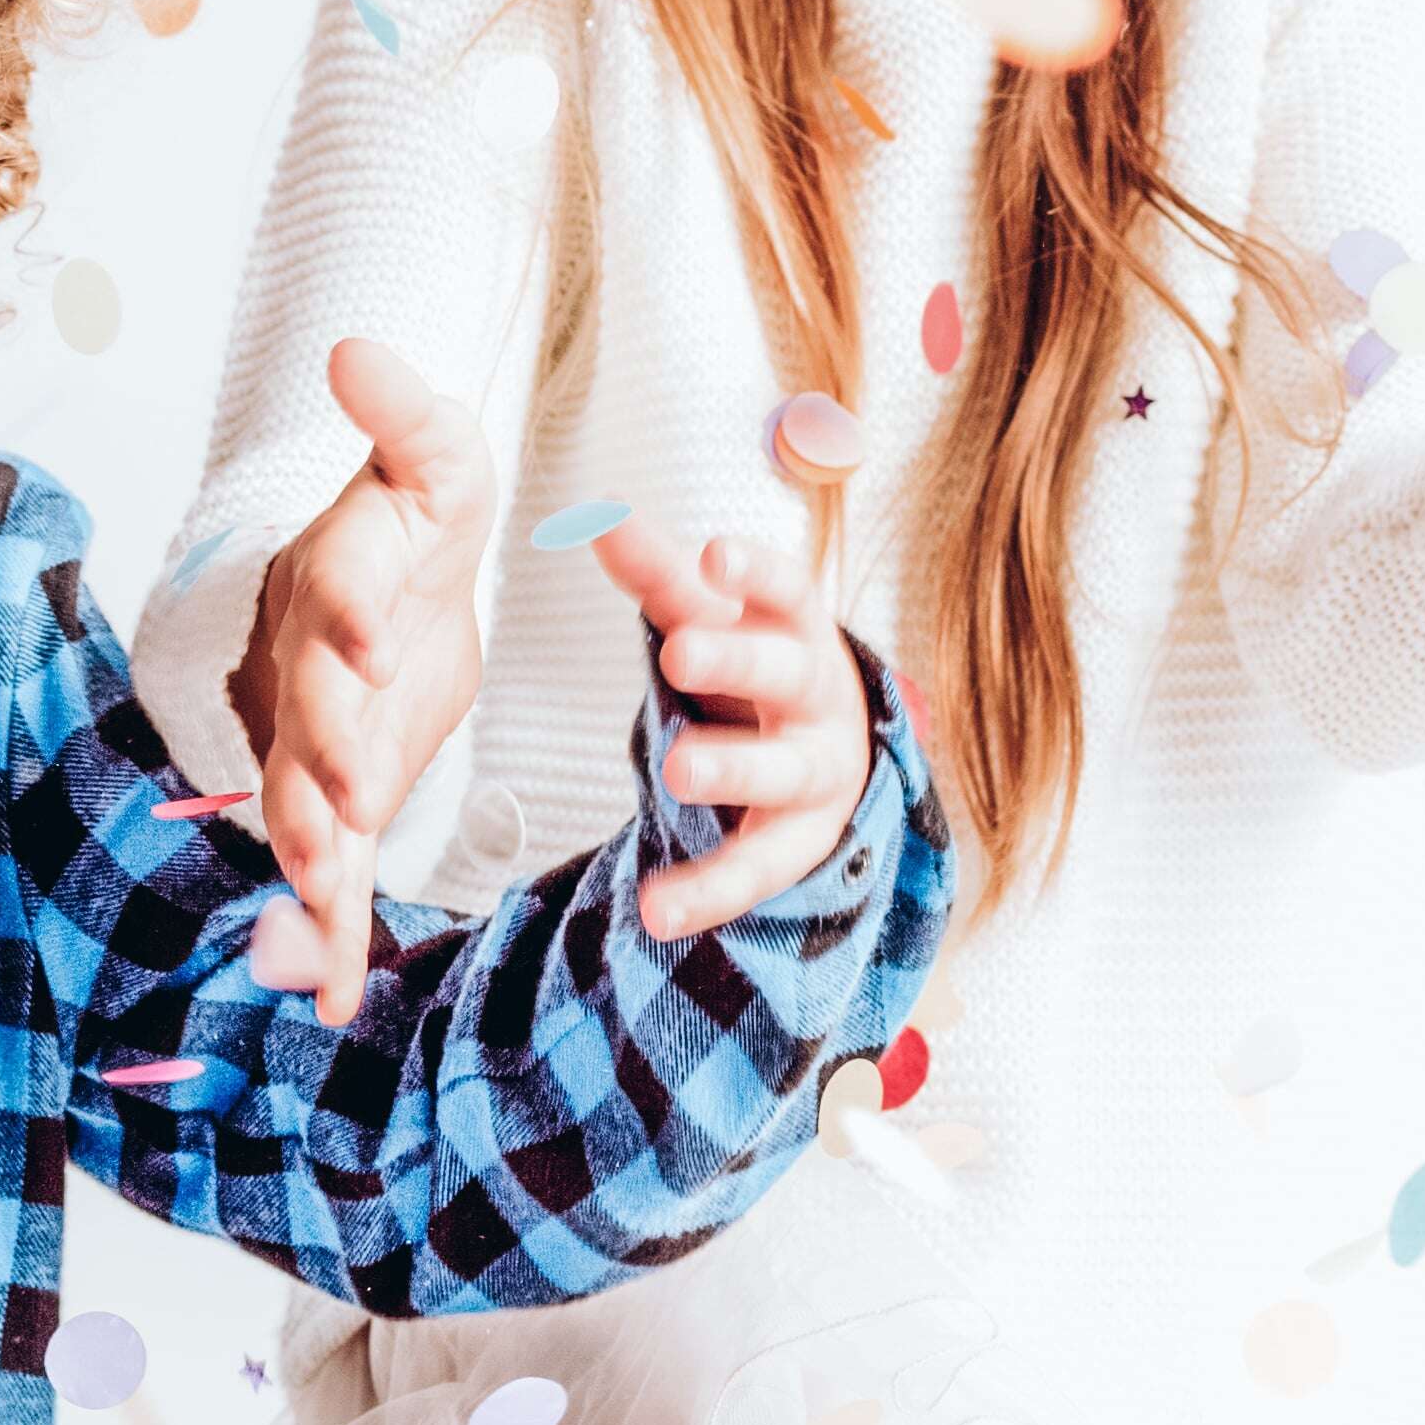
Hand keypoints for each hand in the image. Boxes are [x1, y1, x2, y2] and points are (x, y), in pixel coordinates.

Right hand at [226, 340, 497, 1019]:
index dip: (351, 619)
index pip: (342, 599)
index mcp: (345, 587)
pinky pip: (327, 875)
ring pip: (297, 812)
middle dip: (320, 765)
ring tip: (317, 922)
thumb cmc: (414, 516)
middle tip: (340, 808)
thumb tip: (354, 347)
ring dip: (308, 866)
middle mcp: (313, 674)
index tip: (373, 645)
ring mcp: (316, 746)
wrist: (385, 587)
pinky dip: (325, 938)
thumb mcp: (435, 458)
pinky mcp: (342, 800)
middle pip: (307, 721)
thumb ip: (405, 416)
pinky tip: (328, 1000)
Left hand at [618, 529, 878, 940]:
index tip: (713, 554)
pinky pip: (755, 868)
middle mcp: (817, 699)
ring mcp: (814, 774)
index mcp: (799, 629)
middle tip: (677, 649)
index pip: (789, 590)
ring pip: (781, 773)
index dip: (755, 571)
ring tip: (675, 770)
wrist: (829, 755)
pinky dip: (708, 892)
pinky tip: (658, 910)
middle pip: (785, 674)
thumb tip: (595, 513)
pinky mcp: (795, 843)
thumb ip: (658, 574)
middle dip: (736, 661)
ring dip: (732, 769)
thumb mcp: (715, 617)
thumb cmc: (758, 665)